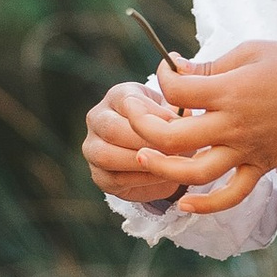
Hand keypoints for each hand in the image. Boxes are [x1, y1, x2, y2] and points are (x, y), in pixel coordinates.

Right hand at [83, 75, 197, 204]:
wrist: (159, 154)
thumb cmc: (167, 125)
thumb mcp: (173, 112)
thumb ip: (176, 112)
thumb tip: (183, 119)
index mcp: (117, 96)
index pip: (129, 102)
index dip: (155, 116)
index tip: (178, 126)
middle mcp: (98, 118)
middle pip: (113, 129)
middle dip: (146, 142)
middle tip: (174, 150)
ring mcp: (92, 147)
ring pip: (106, 155)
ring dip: (141, 162)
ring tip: (168, 164)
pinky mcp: (98, 175)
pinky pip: (114, 179)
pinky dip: (140, 179)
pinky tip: (161, 176)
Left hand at [153, 40, 276, 212]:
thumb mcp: (251, 51)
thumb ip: (211, 65)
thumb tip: (177, 70)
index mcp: (228, 91)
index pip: (175, 91)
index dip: (163, 78)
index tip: (167, 71)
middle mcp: (233, 125)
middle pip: (172, 137)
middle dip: (144, 126)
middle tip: (136, 115)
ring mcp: (246, 150)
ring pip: (194, 172)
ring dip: (163, 168)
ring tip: (143, 158)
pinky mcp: (260, 166)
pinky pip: (231, 195)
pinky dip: (207, 205)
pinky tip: (185, 204)